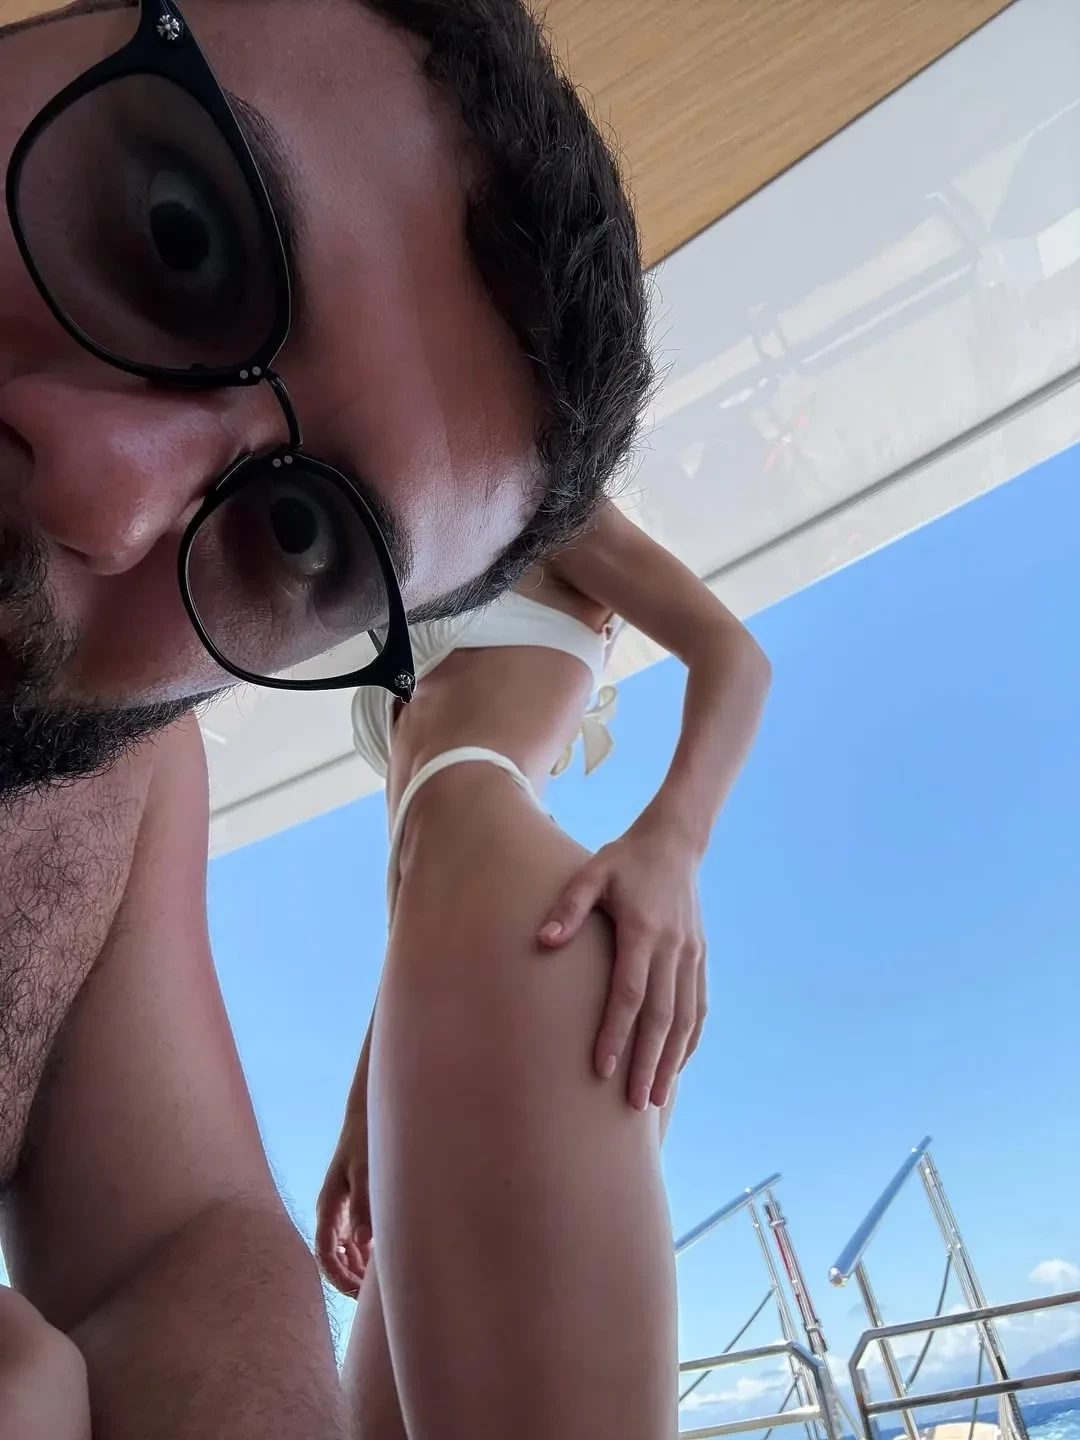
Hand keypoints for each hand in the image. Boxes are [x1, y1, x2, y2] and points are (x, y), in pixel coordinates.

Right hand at [315, 1128, 372, 1298]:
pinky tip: (382, 1266)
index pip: (325, 1254)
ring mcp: (343, 1212)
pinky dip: (366, 1256)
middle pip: (335, 1259)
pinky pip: (356, 1241)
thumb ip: (363, 1203)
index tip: (356, 1293)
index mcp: (328, 1208)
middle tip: (374, 1300)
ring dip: (359, 1271)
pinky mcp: (355, 1208)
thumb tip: (362, 1241)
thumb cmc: (365, 1140)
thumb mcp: (365, 1169)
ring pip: (347, 1253)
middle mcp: (332, 1214)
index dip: (338, 1277)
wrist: (369, 1116)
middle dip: (350, 1280)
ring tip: (381, 1289)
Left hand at [538, 815, 706, 1110]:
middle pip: (661, 1017)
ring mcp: (690, 955)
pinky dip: (689, 1039)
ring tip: (656, 1097)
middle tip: (634, 1104)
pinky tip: (677, 1063)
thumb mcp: (591, 873)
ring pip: (684, 1018)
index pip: (629, 993)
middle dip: (647, 1062)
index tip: (602, 1068)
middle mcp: (672, 948)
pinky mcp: (699, 957)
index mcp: (642, 931)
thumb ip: (569, 907)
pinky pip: (698, 1006)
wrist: (674, 843)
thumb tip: (543, 941)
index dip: (615, 1033)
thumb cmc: (623, 860)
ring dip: (671, 1059)